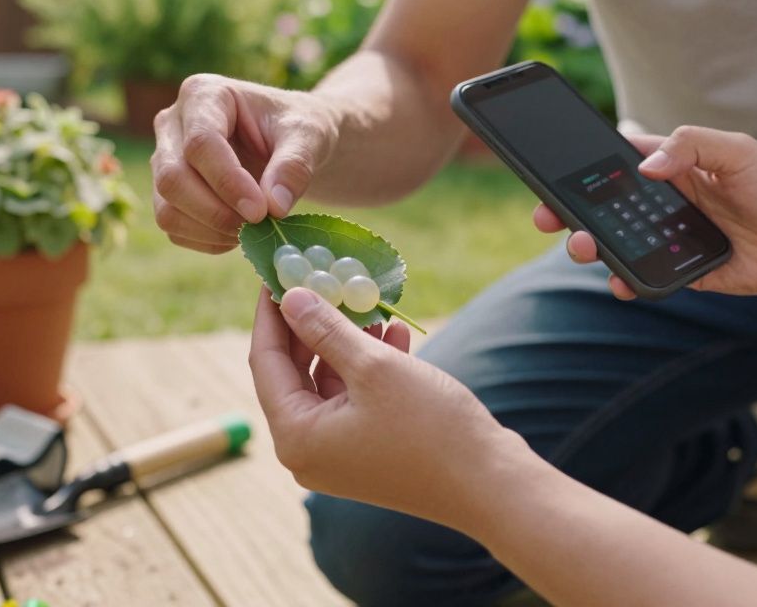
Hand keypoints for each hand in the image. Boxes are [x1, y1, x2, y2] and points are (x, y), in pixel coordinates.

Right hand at [150, 75, 339, 252]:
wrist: (290, 142)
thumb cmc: (297, 128)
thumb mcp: (308, 136)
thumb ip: (294, 165)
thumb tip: (274, 206)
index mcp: (203, 94)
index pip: (200, 143)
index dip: (228, 182)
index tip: (261, 211)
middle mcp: (172, 124)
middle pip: (173, 178)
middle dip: (216, 212)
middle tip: (259, 226)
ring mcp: (164, 160)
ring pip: (166, 208)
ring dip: (211, 230)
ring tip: (254, 231)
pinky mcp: (167, 193)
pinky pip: (174, 228)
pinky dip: (208, 241)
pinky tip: (240, 234)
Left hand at [247, 287, 524, 529]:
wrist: (491, 486)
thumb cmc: (429, 427)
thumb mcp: (373, 367)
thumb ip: (326, 330)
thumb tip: (290, 298)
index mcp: (296, 437)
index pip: (265, 362)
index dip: (270, 313)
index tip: (273, 270)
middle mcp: (308, 451)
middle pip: (294, 372)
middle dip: (310, 323)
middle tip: (318, 277)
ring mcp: (338, 454)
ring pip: (328, 381)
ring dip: (345, 340)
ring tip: (364, 301)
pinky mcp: (368, 451)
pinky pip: (355, 398)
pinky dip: (368, 366)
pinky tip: (394, 332)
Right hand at [534, 126, 756, 298]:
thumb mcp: (739, 152)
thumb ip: (692, 147)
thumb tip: (647, 165)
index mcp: (668, 167)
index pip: (613, 163)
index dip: (579, 167)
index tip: (552, 174)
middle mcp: (660, 202)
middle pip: (599, 207)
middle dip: (566, 212)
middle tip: (548, 218)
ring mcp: (665, 238)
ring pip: (613, 243)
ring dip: (589, 246)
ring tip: (583, 247)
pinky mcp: (677, 272)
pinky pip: (641, 277)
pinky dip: (624, 281)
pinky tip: (620, 282)